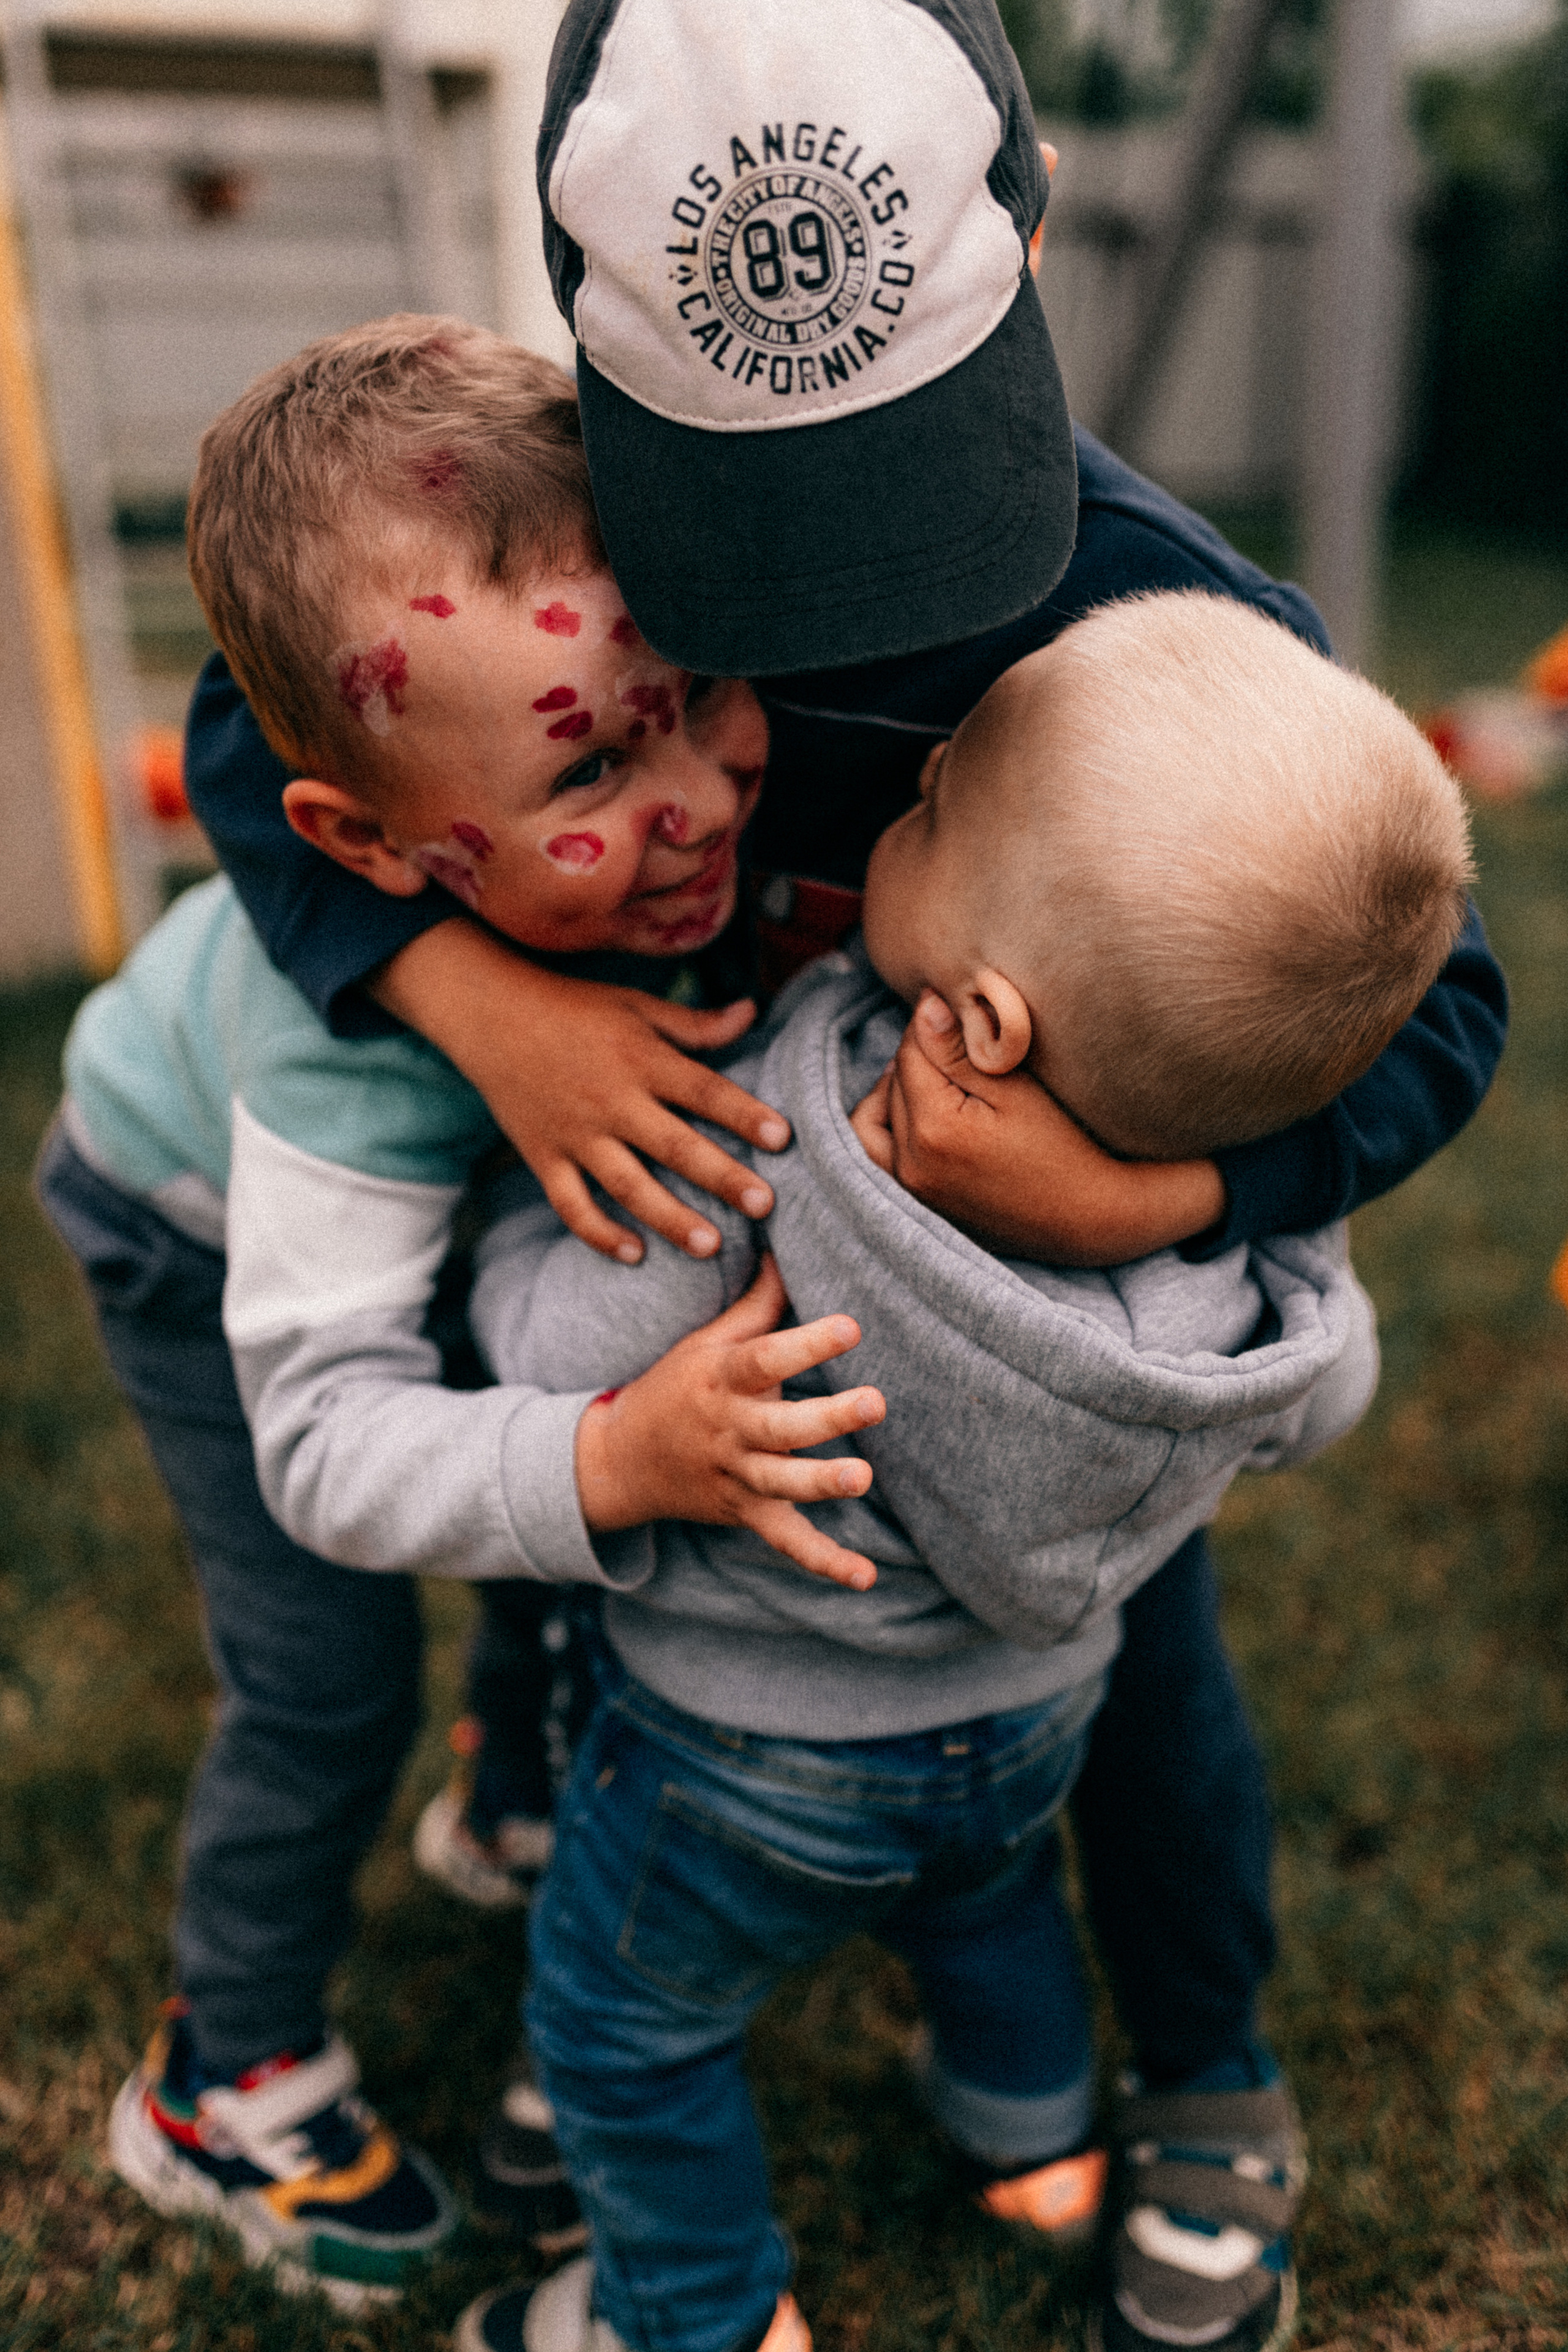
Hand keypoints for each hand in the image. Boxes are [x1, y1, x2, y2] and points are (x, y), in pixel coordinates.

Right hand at [371, 919, 791, 1263]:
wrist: (488, 1013)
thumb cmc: (573, 1007)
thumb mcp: (636, 1004)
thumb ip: (694, 1023)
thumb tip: (752, 1012)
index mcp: (641, 1059)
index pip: (703, 1090)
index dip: (744, 1114)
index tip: (782, 1138)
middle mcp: (611, 1101)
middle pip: (674, 1145)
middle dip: (722, 1177)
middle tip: (765, 1205)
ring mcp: (576, 1134)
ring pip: (627, 1185)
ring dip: (669, 1217)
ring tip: (711, 1245)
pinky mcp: (544, 1156)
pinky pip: (571, 1204)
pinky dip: (599, 1232)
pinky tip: (633, 1253)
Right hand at [574, 1257, 885, 1588]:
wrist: (620, 1461)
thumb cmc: (674, 1388)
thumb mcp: (704, 1343)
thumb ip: (754, 1305)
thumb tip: (787, 1251)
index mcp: (722, 1380)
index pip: (766, 1358)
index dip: (807, 1343)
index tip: (852, 1326)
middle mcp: (729, 1430)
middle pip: (780, 1426)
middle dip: (827, 1417)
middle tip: (874, 1401)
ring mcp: (736, 1476)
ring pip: (782, 1484)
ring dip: (822, 1483)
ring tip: (863, 1478)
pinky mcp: (744, 1513)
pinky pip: (786, 1541)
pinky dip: (824, 1562)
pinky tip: (865, 1576)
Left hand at [849, 992, 1225, 1266]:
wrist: (1093, 1217)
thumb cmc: (1069, 1146)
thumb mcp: (1019, 1088)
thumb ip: (963, 1048)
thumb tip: (923, 1006)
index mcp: (935, 1128)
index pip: (912, 1048)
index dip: (937, 1020)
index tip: (965, 1010)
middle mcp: (912, 1163)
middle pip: (894, 1080)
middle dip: (921, 1052)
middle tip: (961, 1038)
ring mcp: (912, 1188)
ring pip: (874, 1117)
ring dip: (896, 1087)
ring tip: (935, 1074)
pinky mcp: (920, 1202)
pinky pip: (879, 1154)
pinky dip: (889, 1125)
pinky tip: (920, 1111)